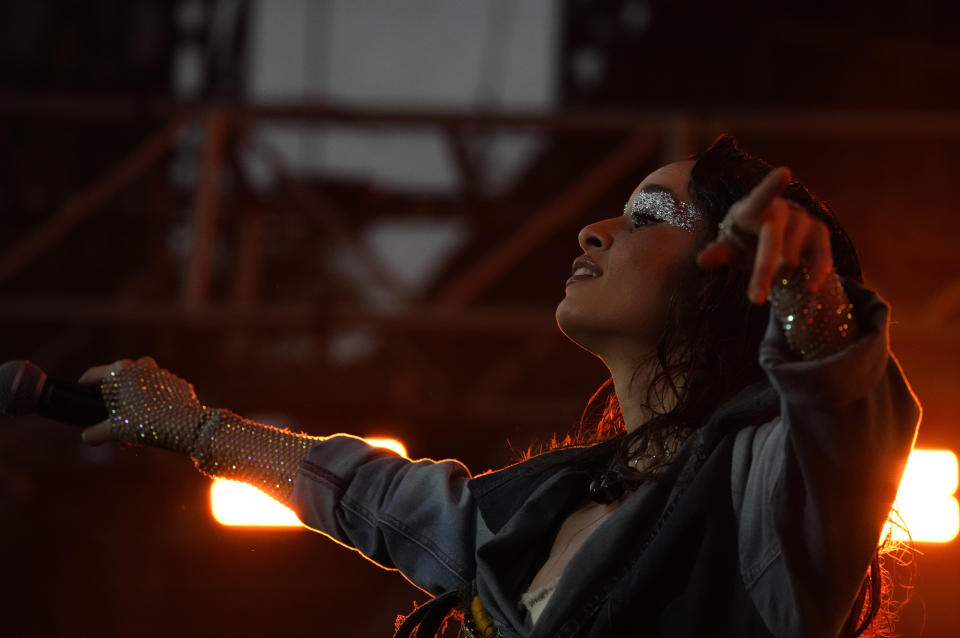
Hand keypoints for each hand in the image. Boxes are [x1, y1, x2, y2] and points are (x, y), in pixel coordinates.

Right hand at [77, 356, 189, 446]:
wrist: (186, 425)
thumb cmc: (146, 424)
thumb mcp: (115, 431)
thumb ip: (96, 433)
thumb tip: (87, 437)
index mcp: (120, 371)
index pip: (93, 375)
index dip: (84, 385)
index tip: (81, 392)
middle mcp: (141, 365)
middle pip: (120, 380)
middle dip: (115, 399)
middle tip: (111, 417)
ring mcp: (162, 372)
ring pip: (142, 386)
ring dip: (135, 402)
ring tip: (134, 425)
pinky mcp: (178, 382)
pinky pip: (160, 391)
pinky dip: (154, 402)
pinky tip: (154, 420)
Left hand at [695, 167, 833, 303]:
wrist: (774, 245)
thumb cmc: (744, 241)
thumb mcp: (729, 247)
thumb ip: (718, 252)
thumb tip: (702, 260)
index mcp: (752, 208)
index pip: (760, 197)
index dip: (772, 186)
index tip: (785, 171)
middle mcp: (781, 208)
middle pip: (773, 240)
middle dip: (763, 271)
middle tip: (754, 299)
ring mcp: (803, 218)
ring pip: (792, 256)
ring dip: (779, 275)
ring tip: (772, 276)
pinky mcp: (820, 232)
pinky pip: (820, 257)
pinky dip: (814, 275)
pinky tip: (810, 289)